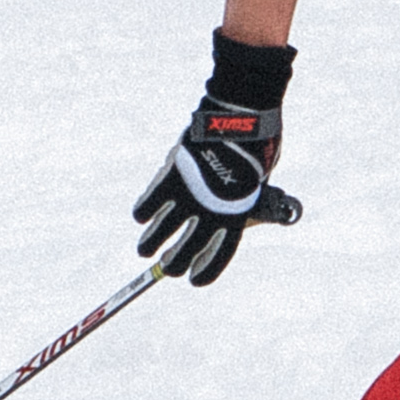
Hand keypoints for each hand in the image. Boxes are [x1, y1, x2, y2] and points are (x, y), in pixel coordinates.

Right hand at [133, 33, 301, 286]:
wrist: (241, 118)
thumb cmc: (257, 146)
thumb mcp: (259, 180)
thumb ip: (243, 197)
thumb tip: (236, 206)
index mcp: (237, 216)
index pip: (220, 254)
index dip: (205, 270)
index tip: (193, 280)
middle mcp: (211, 212)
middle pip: (187, 250)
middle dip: (174, 263)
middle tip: (167, 266)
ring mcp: (189, 195)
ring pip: (161, 231)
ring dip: (150, 243)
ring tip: (144, 249)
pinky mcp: (171, 176)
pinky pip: (150, 201)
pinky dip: (143, 210)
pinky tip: (140, 216)